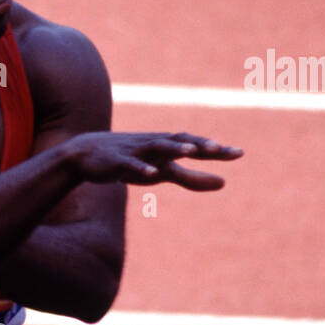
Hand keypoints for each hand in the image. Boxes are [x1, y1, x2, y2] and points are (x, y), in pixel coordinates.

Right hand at [62, 131, 242, 189]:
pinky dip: (141, 167)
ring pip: (157, 146)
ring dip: (173, 148)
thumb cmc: (132, 162)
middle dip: (199, 144)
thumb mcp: (163, 173)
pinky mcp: (116, 161)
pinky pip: (130, 164)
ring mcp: (135, 151)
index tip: (239, 153)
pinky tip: (151, 173)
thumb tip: (224, 183)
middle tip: (220, 149)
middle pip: (180, 141)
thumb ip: (192, 178)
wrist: (85, 155)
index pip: (196, 146)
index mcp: (168, 147)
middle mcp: (154, 144)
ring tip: (189, 151)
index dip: (216, 150)